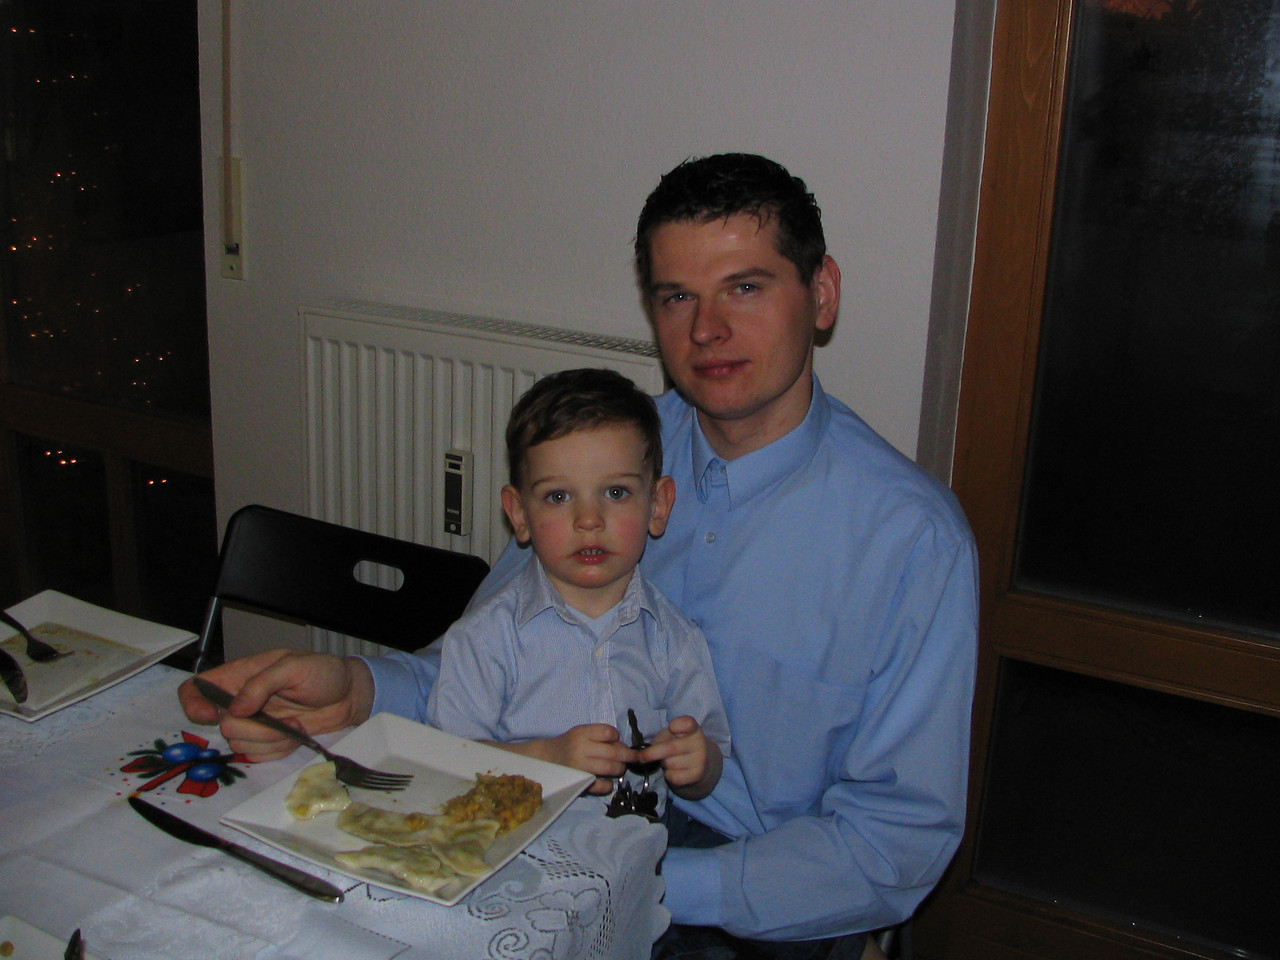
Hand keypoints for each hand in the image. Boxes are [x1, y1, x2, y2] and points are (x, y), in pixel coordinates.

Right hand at [178, 649, 374, 761]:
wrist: (348, 696)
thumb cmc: (322, 672)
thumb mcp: (294, 666)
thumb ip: (261, 683)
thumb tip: (236, 708)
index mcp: (239, 676)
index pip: (196, 688)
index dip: (194, 704)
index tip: (212, 716)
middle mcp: (240, 701)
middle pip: (223, 726)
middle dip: (256, 729)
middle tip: (286, 720)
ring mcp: (254, 723)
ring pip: (240, 745)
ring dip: (272, 740)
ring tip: (296, 724)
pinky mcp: (268, 742)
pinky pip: (258, 756)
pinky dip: (279, 749)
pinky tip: (297, 733)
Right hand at [495, 723, 637, 794]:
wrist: (545, 759)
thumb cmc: (568, 744)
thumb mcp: (581, 733)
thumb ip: (600, 737)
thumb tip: (625, 748)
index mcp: (581, 733)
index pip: (609, 732)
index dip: (617, 738)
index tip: (615, 742)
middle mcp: (580, 749)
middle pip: (615, 752)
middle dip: (628, 756)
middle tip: (629, 758)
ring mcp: (579, 767)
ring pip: (611, 768)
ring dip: (620, 769)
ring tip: (618, 768)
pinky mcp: (579, 783)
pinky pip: (601, 786)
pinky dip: (609, 785)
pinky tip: (606, 782)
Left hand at [642, 715, 721, 799]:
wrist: (699, 763)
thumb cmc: (679, 745)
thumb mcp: (670, 736)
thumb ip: (658, 740)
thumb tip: (639, 754)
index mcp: (692, 728)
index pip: (687, 724)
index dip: (679, 725)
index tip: (671, 727)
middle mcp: (699, 742)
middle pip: (670, 748)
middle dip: (651, 753)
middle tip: (641, 757)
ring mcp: (700, 760)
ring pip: (669, 764)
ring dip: (663, 764)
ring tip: (669, 760)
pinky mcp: (697, 775)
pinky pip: (673, 777)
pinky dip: (669, 775)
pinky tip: (675, 770)